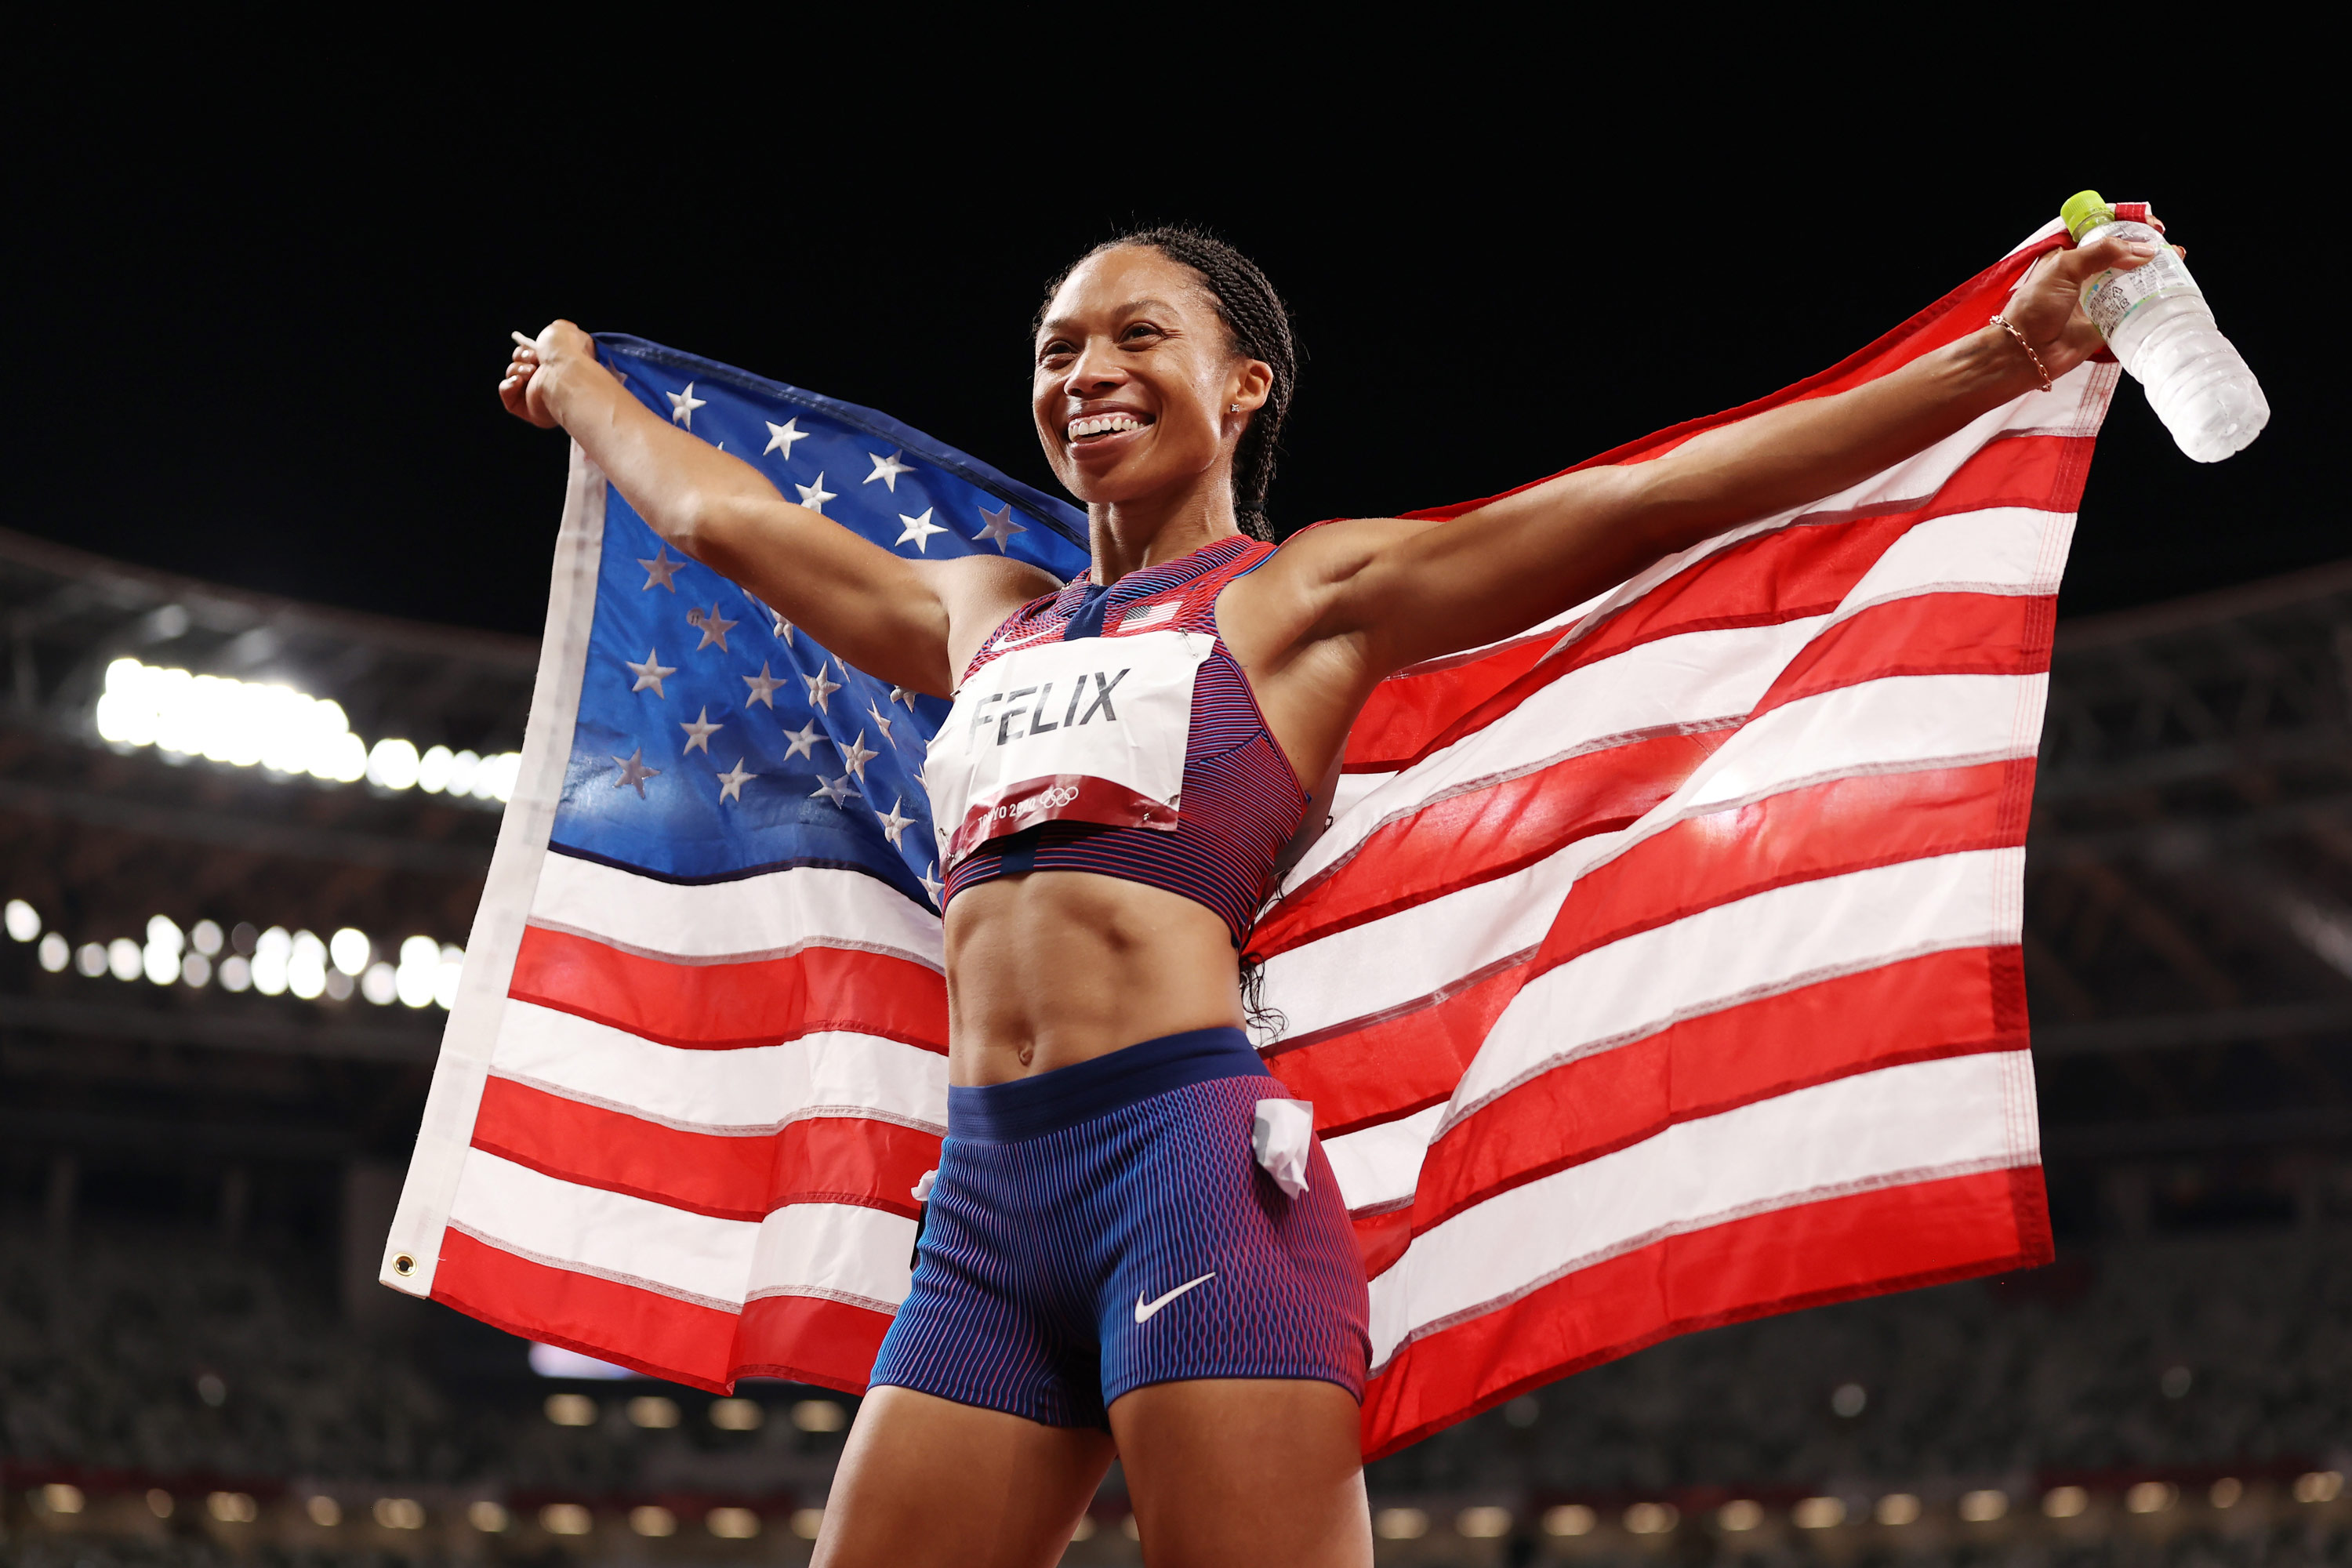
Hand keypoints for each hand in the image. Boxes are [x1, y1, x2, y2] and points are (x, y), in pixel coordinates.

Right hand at [498, 319, 598, 428]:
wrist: (566, 374)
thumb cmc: (567, 353)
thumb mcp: (562, 330)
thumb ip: (556, 330)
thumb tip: (555, 331)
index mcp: (560, 363)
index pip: (537, 353)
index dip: (530, 348)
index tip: (535, 347)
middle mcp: (550, 380)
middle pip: (520, 362)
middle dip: (523, 356)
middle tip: (534, 358)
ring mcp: (539, 395)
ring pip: (512, 375)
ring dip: (517, 369)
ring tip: (531, 371)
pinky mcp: (528, 409)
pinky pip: (507, 394)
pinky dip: (509, 385)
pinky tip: (519, 382)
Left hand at [1997, 235, 2184, 381]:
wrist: (2025, 352)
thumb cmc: (2035, 307)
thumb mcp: (2064, 267)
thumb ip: (2102, 253)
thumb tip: (2142, 250)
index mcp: (2073, 257)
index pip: (2106, 234)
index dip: (2130, 227)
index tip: (2151, 225)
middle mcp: (2088, 275)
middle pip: (2124, 256)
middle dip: (2149, 250)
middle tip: (2170, 249)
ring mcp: (2098, 299)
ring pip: (2132, 281)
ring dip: (2155, 273)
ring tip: (2177, 265)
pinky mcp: (2107, 323)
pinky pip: (2133, 310)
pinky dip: (2150, 301)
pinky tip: (2169, 292)